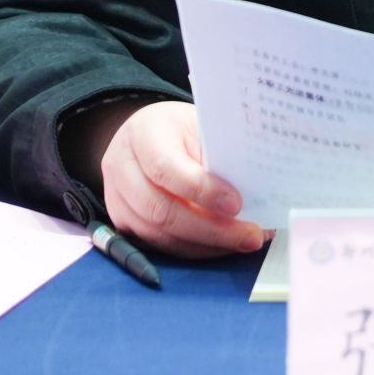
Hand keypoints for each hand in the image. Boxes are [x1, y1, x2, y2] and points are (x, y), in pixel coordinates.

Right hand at [99, 101, 267, 257]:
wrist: (145, 134)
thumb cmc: (180, 129)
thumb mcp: (200, 125)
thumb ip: (220, 154)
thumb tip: (256, 189)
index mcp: (143, 133)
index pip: (166, 168)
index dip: (201, 190)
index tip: (237, 204)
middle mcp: (122, 167)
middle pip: (160, 210)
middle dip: (211, 229)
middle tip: (251, 236)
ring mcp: (117, 198)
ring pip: (159, 234)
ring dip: (206, 244)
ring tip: (243, 241)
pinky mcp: (122, 222)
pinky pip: (158, 245)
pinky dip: (194, 248)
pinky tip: (222, 245)